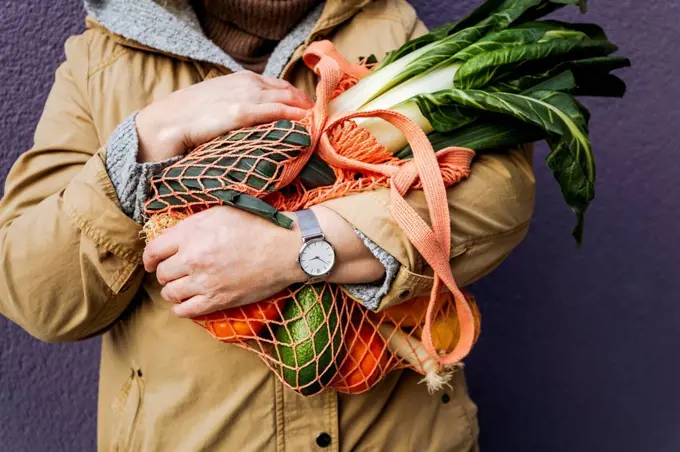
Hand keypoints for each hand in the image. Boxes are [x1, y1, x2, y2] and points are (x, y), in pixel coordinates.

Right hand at [135, 71, 313, 162]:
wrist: (166, 122)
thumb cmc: (192, 117)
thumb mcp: (221, 104)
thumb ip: (242, 106)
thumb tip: (260, 121)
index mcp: (243, 79)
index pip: (281, 86)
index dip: (299, 100)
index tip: (312, 113)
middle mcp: (248, 83)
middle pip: (289, 92)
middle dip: (308, 106)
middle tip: (323, 122)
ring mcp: (246, 95)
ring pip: (287, 100)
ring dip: (306, 112)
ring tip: (320, 126)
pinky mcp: (241, 112)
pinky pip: (277, 112)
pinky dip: (295, 117)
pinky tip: (308, 125)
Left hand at [143, 206, 385, 317]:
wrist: (286, 248)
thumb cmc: (258, 225)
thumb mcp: (221, 212)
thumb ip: (194, 224)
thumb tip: (174, 234)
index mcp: (192, 233)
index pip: (154, 250)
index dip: (150, 257)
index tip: (153, 261)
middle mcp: (193, 258)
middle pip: (161, 273)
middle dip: (165, 272)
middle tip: (174, 271)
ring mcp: (205, 282)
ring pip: (170, 293)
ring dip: (173, 290)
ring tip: (182, 286)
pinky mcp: (218, 300)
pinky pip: (186, 311)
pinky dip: (181, 308)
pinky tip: (187, 302)